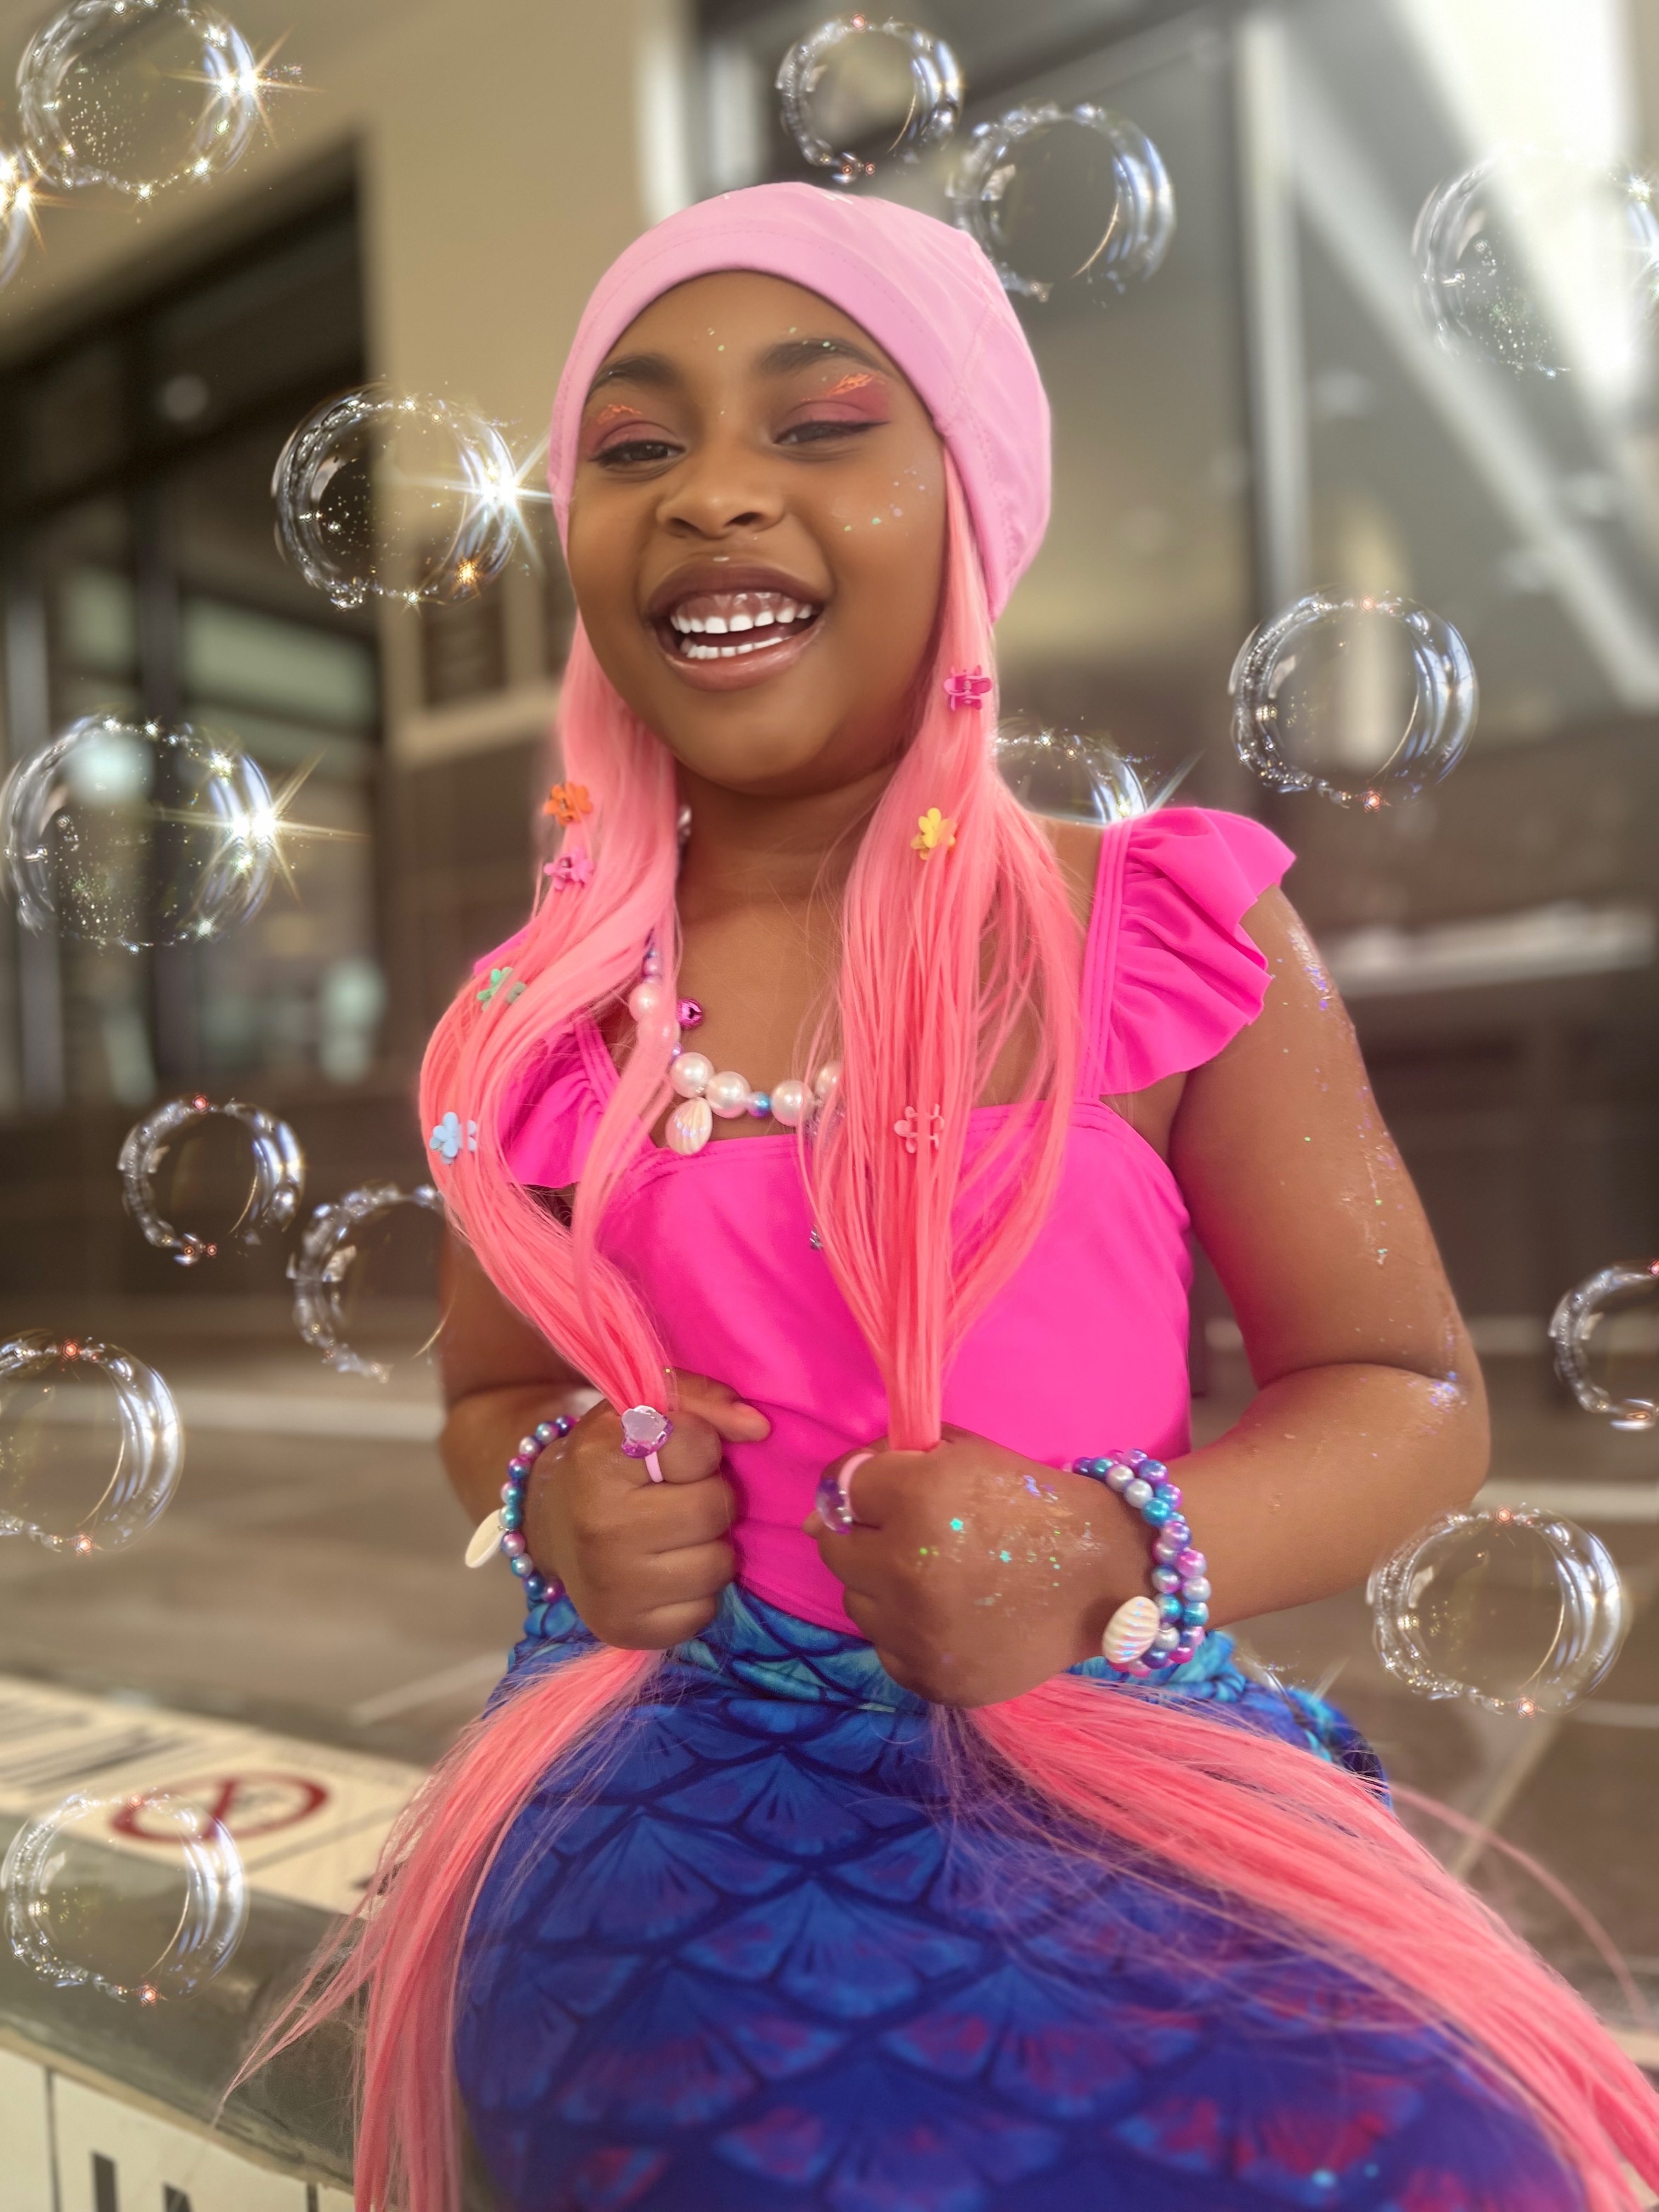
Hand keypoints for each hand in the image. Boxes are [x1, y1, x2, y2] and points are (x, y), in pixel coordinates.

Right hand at [527, 1371, 768, 1647]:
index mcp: (601, 1456)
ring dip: (709, 1548)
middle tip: (680, 1497)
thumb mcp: (644, 1409)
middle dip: (711, 1498)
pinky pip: (703, 1613)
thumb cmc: (613, 1459)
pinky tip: (668, 1572)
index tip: (673, 1455)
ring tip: (676, 1535)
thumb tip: (758, 1427)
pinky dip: (696, 1594)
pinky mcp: (623, 1629)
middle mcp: (600, 1524)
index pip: (697, 1443)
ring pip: (718, 1565)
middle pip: (714, 1509)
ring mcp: (609, 1584)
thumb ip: (704, 1400)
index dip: (700, 1446)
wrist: (553, 1523)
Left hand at [806, 1426, 1144, 1705]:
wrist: (1103, 1574)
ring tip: (939, 1578)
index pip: (840, 1490)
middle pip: (837, 1551)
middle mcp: (906, 1572)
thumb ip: (885, 1464)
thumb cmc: (1030, 1502)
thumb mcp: (962, 1454)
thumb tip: (819, 1511)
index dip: (870, 1489)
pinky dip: (907, 1632)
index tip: (900, 1494)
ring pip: (858, 1604)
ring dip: (884, 1587)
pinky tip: (950, 1615)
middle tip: (921, 1538)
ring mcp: (918, 1635)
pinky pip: (887, 1649)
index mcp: (916, 1502)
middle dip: (869, 1538)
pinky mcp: (933, 1680)